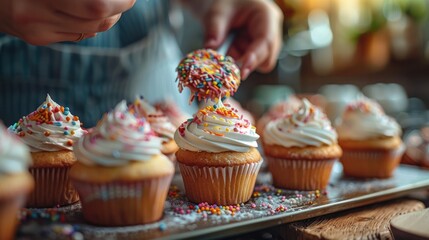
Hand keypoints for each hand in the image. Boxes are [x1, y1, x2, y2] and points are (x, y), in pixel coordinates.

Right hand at [0, 0, 134, 44]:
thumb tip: (111, 1)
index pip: (97, 5)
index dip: (120, 2)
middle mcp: (35, 13)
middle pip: (97, 19)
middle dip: (119, 8)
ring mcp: (37, 29)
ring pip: (91, 29)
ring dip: (109, 17)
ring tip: (111, 4)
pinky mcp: (37, 38)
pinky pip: (77, 34)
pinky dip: (91, 24)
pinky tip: (88, 13)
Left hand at [203, 0, 282, 78]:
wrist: (226, 3)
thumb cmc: (225, 2)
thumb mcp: (217, 13)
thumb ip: (214, 30)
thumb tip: (210, 49)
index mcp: (267, 16)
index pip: (266, 42)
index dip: (254, 59)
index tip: (242, 72)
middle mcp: (271, 31)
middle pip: (267, 58)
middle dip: (246, 63)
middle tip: (226, 60)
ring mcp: (266, 43)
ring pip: (258, 64)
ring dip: (239, 60)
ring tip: (227, 44)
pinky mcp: (257, 51)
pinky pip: (249, 63)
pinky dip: (236, 59)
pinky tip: (230, 46)